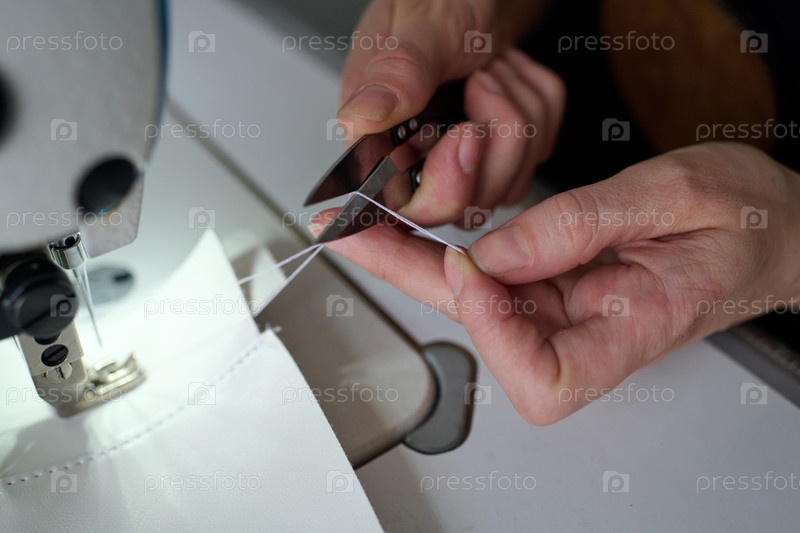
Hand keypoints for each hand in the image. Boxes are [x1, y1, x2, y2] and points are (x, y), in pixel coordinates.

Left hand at [315, 143, 799, 423]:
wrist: (773, 226)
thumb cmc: (750, 217)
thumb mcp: (677, 193)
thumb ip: (583, 223)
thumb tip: (495, 252)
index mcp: (636, 330)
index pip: (547, 378)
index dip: (498, 332)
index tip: (475, 266)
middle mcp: (591, 333)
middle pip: (486, 336)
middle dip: (411, 280)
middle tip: (356, 232)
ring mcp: (570, 312)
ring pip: (476, 304)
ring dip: (415, 262)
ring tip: (369, 218)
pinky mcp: (558, 286)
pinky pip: (493, 276)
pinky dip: (448, 250)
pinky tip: (416, 223)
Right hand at [338, 0, 563, 224]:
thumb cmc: (442, 0)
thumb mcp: (419, 26)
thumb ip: (396, 73)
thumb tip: (361, 120)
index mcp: (380, 140)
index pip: (406, 208)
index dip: (446, 185)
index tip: (469, 133)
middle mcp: (417, 162)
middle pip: (468, 204)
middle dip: (495, 138)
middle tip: (482, 81)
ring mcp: (464, 167)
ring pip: (511, 184)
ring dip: (521, 114)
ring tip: (493, 68)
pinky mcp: (503, 159)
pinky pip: (540, 154)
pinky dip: (540, 106)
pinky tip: (511, 76)